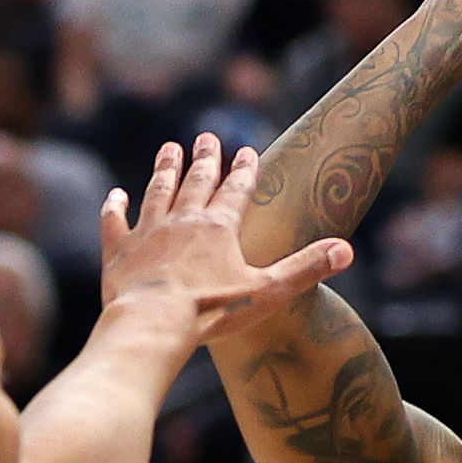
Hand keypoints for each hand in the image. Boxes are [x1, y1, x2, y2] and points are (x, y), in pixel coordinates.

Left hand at [98, 133, 353, 344]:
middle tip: (205, 137)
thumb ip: (306, 269)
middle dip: (204, 158)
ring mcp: (148, 233)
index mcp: (219, 227)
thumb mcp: (267, 292)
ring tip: (169, 150)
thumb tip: (346, 250)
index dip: (243, 169)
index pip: (236, 189)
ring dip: (165, 170)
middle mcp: (182, 220)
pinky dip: (115, 207)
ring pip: (158, 192)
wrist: (152, 324)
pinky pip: (115, 222)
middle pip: (196, 182)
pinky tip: (115, 195)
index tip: (246, 150)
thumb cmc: (212, 312)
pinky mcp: (120, 252)